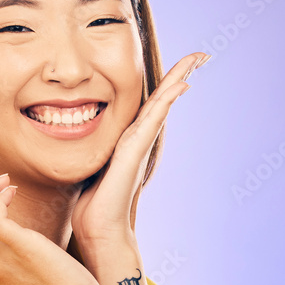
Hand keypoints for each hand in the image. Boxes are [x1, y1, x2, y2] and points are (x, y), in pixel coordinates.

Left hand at [72, 52, 208, 256]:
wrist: (100, 230)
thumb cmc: (93, 207)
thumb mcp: (92, 172)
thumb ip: (97, 158)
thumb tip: (84, 150)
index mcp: (127, 143)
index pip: (147, 108)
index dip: (162, 88)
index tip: (180, 70)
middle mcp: (137, 142)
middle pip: (161, 101)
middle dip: (179, 76)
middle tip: (200, 55)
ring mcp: (138, 147)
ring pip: (160, 106)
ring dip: (178, 81)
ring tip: (195, 60)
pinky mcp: (134, 153)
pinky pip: (152, 121)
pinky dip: (166, 102)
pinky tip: (180, 87)